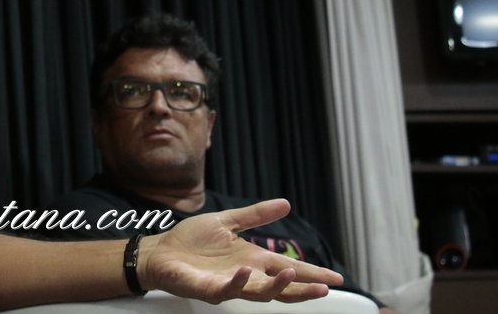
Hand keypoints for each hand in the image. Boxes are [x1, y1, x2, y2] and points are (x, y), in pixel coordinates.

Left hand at [137, 198, 343, 303]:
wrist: (161, 251)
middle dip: (304, 287)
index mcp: (253, 259)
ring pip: (260, 293)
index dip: (311, 273)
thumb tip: (286, 204)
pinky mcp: (210, 289)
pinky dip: (238, 282)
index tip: (336, 277)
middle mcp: (247, 275)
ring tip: (291, 274)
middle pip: (282, 286)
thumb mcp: (227, 221)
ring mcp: (229, 284)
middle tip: (326, 287)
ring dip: (277, 286)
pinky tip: (246, 271)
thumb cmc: (192, 240)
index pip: (288, 268)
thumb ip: (255, 215)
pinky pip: (228, 289)